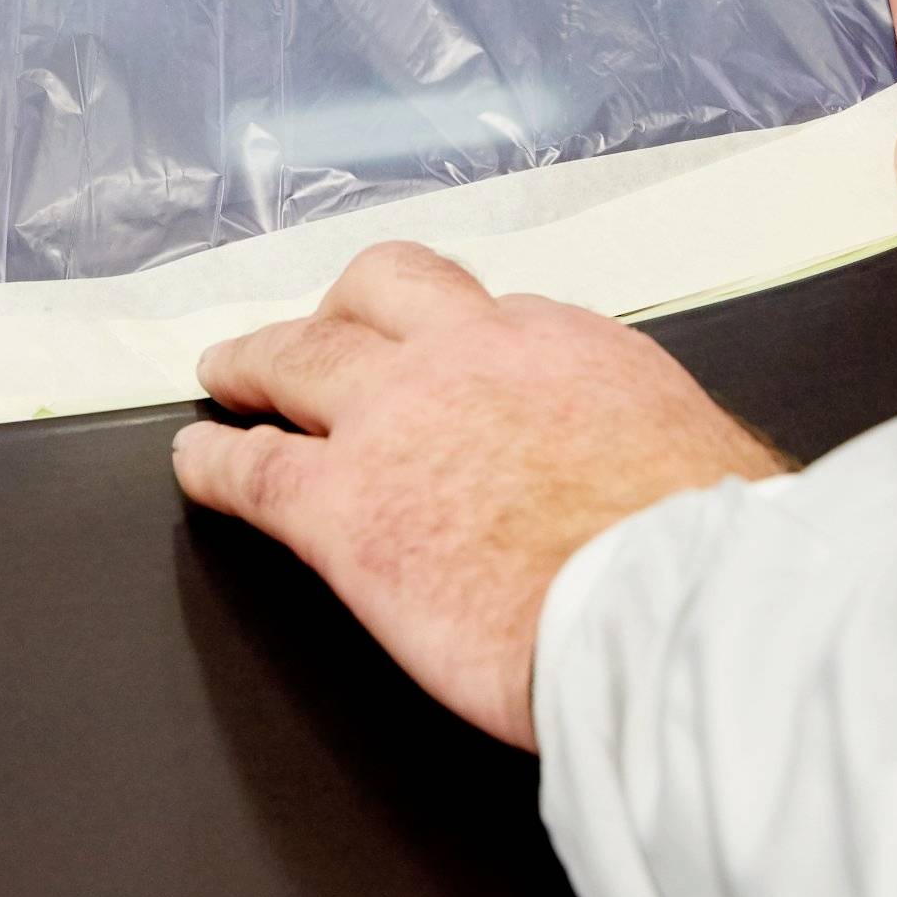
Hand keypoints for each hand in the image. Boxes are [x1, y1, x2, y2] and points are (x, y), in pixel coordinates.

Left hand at [171, 242, 787, 750]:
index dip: (451, 336)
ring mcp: (394, 423)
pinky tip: (198, 459)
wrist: (668, 601)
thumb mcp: (695, 455)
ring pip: (297, 358)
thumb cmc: (699, 550)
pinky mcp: (341, 507)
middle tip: (314, 326)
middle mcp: (468, 357)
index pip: (487, 316)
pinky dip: (214, 457)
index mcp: (562, 348)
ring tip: (227, 371)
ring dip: (255, 360)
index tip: (442, 354)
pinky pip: (253, 466)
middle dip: (338, 309)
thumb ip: (645, 448)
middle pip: (377, 294)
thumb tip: (659, 480)